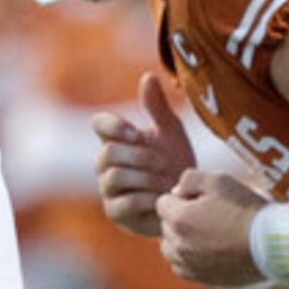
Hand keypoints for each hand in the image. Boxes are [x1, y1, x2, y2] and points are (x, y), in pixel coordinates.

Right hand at [92, 70, 196, 236]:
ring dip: (147, 178)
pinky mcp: (116, 212)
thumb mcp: (171, 132)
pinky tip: (164, 198)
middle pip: (107, 152)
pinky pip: (125, 202)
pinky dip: (148, 199)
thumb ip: (157, 107)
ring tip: (168, 182)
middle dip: (140, 156)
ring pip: (114, 177)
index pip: (99, 123)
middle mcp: (106, 164)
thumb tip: (148, 76)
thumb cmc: (175, 162)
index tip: (137, 132)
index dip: (114, 126)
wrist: (189, 200)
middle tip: (164, 163)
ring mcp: (109, 188)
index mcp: (118, 140)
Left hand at [155, 169, 263, 286]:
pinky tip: (209, 250)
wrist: (271, 245)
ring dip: (181, 239)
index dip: (183, 197)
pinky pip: (181, 266)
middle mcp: (178, 244)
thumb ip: (190, 178)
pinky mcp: (199, 277)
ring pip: (170, 247)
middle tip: (211, 215)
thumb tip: (176, 192)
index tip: (204, 200)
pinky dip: (188, 258)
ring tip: (208, 233)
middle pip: (166, 225)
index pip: (162, 202)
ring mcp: (188, 263)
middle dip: (181, 217)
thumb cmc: (247, 210)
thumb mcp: (220, 180)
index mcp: (179, 218)